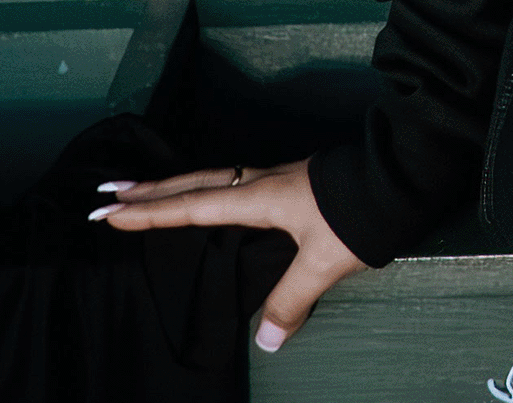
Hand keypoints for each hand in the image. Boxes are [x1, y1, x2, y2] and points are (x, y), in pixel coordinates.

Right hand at [90, 158, 368, 350]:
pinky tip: (213, 196)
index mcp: (261, 198)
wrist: (404, 172)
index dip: (150, 212)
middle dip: (150, 189)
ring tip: (147, 189)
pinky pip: (238, 182)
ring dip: (178, 184)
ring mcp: (281, 177)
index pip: (194, 206)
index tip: (108, 211)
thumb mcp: (326, 260)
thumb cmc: (362, 212)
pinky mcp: (297, 181)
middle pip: (196, 183)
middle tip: (107, 188)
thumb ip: (293, 299)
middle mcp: (264, 182)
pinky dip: (210, 186)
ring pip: (216, 177)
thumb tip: (268, 341)